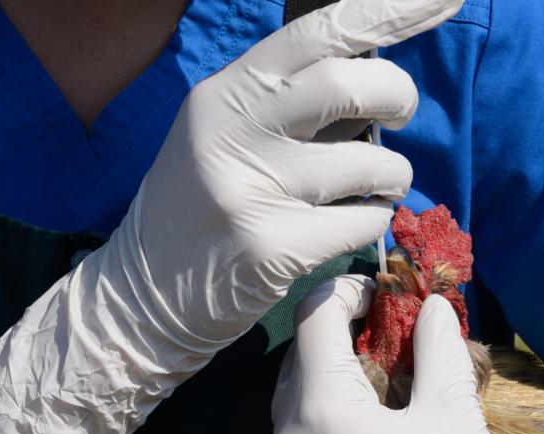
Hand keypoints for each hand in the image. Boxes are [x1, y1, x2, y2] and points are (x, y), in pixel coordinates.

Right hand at [0, 0, 465, 433]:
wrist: (143, 296)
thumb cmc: (194, 209)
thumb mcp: (221, 137)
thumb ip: (281, 104)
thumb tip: (368, 73)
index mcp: (223, 95)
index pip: (315, 34)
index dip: (388, 11)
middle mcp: (233, 133)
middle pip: (350, 84)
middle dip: (399, 93)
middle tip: (400, 113)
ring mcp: (252, 192)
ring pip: (372, 163)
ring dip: (393, 175)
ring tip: (374, 186)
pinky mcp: (274, 250)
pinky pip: (364, 222)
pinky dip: (373, 222)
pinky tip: (348, 227)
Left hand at [268, 275, 500, 433]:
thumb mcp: (452, 425)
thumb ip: (439, 355)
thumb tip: (432, 308)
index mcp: (320, 412)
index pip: (312, 317)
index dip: (346, 290)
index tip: (382, 293)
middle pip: (298, 353)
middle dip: (340, 329)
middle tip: (390, 330)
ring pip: (295, 392)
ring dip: (332, 367)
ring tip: (385, 372)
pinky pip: (298, 428)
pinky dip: (326, 405)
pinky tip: (368, 417)